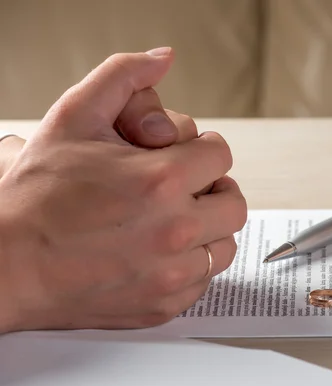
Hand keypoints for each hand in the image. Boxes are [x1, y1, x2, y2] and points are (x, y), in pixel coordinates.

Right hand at [0, 48, 246, 332]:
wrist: (6, 263)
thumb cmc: (35, 197)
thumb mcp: (73, 117)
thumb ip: (122, 76)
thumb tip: (162, 59)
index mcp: (162, 180)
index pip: (222, 155)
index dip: (202, 150)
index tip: (185, 157)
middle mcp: (175, 230)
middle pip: (234, 203)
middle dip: (214, 189)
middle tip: (186, 189)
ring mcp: (171, 274)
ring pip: (225, 245)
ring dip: (208, 229)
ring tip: (175, 220)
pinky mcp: (163, 305)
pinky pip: (204, 281)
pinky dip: (191, 265)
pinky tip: (161, 253)